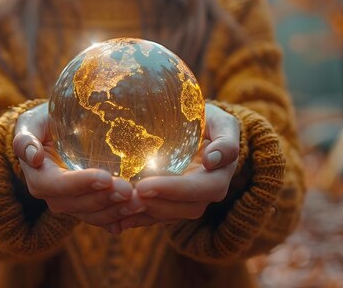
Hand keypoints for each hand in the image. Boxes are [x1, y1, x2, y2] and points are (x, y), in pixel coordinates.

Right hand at [12, 103, 132, 232]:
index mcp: (39, 177)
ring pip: (92, 215)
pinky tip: (135, 216)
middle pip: (78, 204)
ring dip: (115, 211)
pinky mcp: (88, 207)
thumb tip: (32, 156)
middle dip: (104, 199)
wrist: (55, 135)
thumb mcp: (31, 124)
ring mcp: (72, 204)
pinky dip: (119, 219)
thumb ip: (25, 138)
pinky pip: (102, 218)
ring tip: (138, 201)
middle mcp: (53, 196)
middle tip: (129, 190)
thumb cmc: (43, 124)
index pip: (56, 185)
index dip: (80, 184)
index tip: (105, 177)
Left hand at [118, 104, 240, 230]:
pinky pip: (155, 216)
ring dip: (144, 214)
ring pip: (168, 215)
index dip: (174, 190)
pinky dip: (136, 219)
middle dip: (156, 205)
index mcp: (219, 176)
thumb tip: (212, 160)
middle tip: (128, 197)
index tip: (146, 185)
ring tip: (120, 206)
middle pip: (184, 208)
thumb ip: (225, 140)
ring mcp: (186, 201)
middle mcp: (204, 194)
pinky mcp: (169, 203)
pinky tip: (116, 219)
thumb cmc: (211, 122)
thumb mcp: (223, 124)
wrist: (199, 129)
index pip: (202, 189)